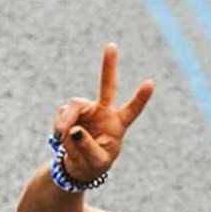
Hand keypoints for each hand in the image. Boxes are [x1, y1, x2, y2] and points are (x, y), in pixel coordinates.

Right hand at [53, 43, 153, 182]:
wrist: (78, 165)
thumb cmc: (93, 164)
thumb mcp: (95, 162)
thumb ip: (87, 146)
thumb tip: (74, 129)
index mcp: (118, 125)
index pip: (132, 110)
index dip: (140, 98)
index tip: (151, 83)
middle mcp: (104, 113)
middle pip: (107, 87)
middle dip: (108, 66)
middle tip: (112, 45)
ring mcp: (87, 110)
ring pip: (75, 105)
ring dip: (66, 119)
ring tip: (63, 135)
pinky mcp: (71, 112)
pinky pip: (62, 114)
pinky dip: (59, 125)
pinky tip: (61, 137)